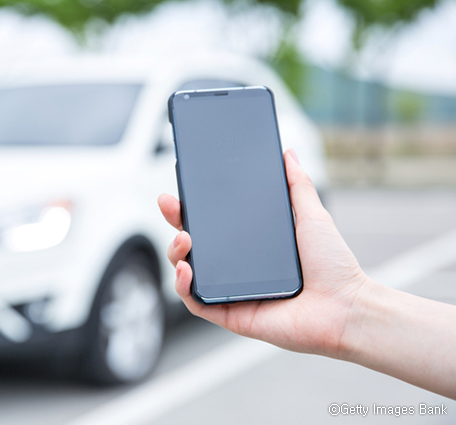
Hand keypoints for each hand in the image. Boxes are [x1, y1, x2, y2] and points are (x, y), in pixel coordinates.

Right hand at [158, 149, 372, 358]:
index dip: (192, 206)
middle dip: (175, 222)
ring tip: (185, 239)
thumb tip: (288, 154)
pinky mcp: (229, 313)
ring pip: (186, 271)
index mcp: (250, 244)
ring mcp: (230, 290)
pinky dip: (183, 286)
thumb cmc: (333, 266)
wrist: (345, 307)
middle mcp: (236, 266)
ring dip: (176, 253)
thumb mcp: (313, 216)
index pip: (213, 222)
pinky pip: (195, 302)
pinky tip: (186, 270)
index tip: (182, 189)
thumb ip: (298, 185)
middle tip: (169, 205)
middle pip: (193, 243)